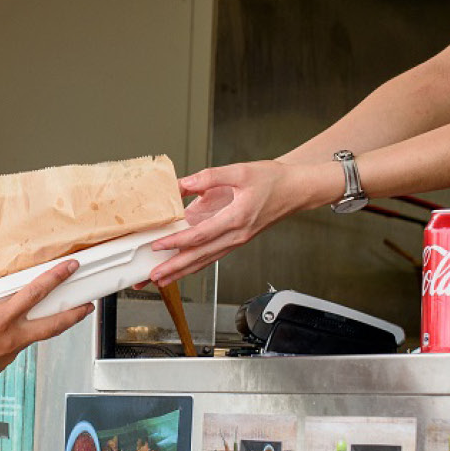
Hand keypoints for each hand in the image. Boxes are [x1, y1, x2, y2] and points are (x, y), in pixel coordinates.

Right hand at [0, 263, 91, 396]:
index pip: (35, 293)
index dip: (56, 277)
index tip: (71, 267)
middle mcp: (10, 337)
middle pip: (54, 325)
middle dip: (75, 314)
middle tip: (89, 304)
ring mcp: (9, 353)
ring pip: (37, 334)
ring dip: (51, 323)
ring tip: (58, 312)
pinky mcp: (3, 362)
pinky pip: (18, 342)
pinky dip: (22, 331)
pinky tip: (12, 325)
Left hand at [147, 160, 331, 284]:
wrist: (295, 190)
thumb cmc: (273, 180)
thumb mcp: (241, 170)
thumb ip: (210, 176)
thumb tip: (184, 182)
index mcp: (237, 218)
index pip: (201, 234)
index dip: (177, 241)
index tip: (158, 245)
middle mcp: (236, 235)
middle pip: (200, 256)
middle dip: (175, 267)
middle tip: (153, 276)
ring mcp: (236, 240)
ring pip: (205, 260)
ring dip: (182, 271)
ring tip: (162, 280)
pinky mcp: (236, 239)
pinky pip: (212, 255)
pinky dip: (195, 264)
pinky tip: (183, 269)